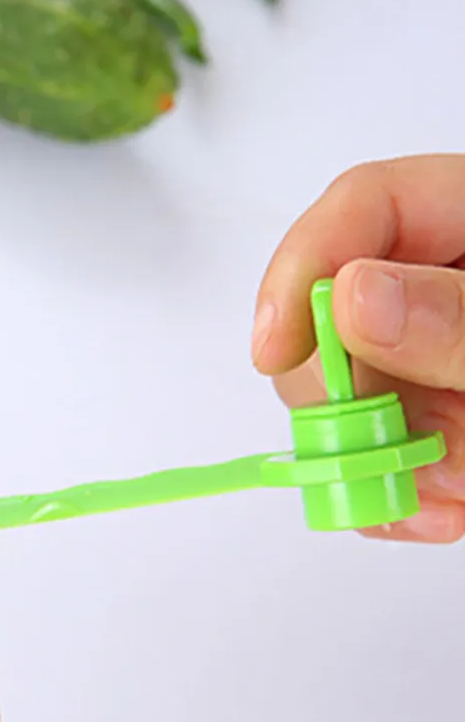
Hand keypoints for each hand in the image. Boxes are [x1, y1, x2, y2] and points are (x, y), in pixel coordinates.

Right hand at [250, 154, 464, 543]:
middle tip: (388, 451)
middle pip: (337, 316)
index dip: (301, 272)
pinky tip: (435, 511)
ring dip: (384, 460)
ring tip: (446, 501)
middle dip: (351, 396)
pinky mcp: (446, 416)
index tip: (275, 350)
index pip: (364, 210)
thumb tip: (353, 298)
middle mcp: (454, 285)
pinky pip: (382, 451)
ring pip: (357, 399)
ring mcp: (444, 356)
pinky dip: (397, 493)